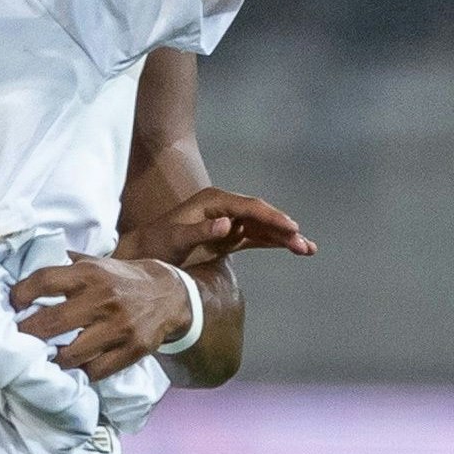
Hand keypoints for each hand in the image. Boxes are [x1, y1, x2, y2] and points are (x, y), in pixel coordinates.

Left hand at [9, 255, 192, 379]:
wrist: (170, 295)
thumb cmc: (121, 279)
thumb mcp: (96, 263)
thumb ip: (65, 265)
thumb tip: (24, 262)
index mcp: (90, 274)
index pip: (44, 281)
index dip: (21, 294)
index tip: (12, 304)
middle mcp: (103, 299)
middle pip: (52, 323)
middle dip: (27, 335)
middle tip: (14, 341)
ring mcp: (119, 327)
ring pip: (72, 354)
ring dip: (51, 359)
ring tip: (40, 359)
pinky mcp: (133, 350)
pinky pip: (96, 370)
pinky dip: (79, 372)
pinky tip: (69, 369)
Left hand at [115, 186, 316, 268]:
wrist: (145, 252)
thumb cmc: (157, 243)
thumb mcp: (175, 239)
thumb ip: (200, 232)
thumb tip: (229, 225)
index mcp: (213, 201)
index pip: (248, 207)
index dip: (270, 217)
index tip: (290, 227)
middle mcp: (225, 208)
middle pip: (260, 216)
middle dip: (283, 229)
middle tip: (303, 244)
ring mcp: (229, 222)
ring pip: (262, 228)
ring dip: (284, 238)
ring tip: (308, 250)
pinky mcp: (229, 237)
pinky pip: (257, 239)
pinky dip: (274, 244)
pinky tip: (294, 249)